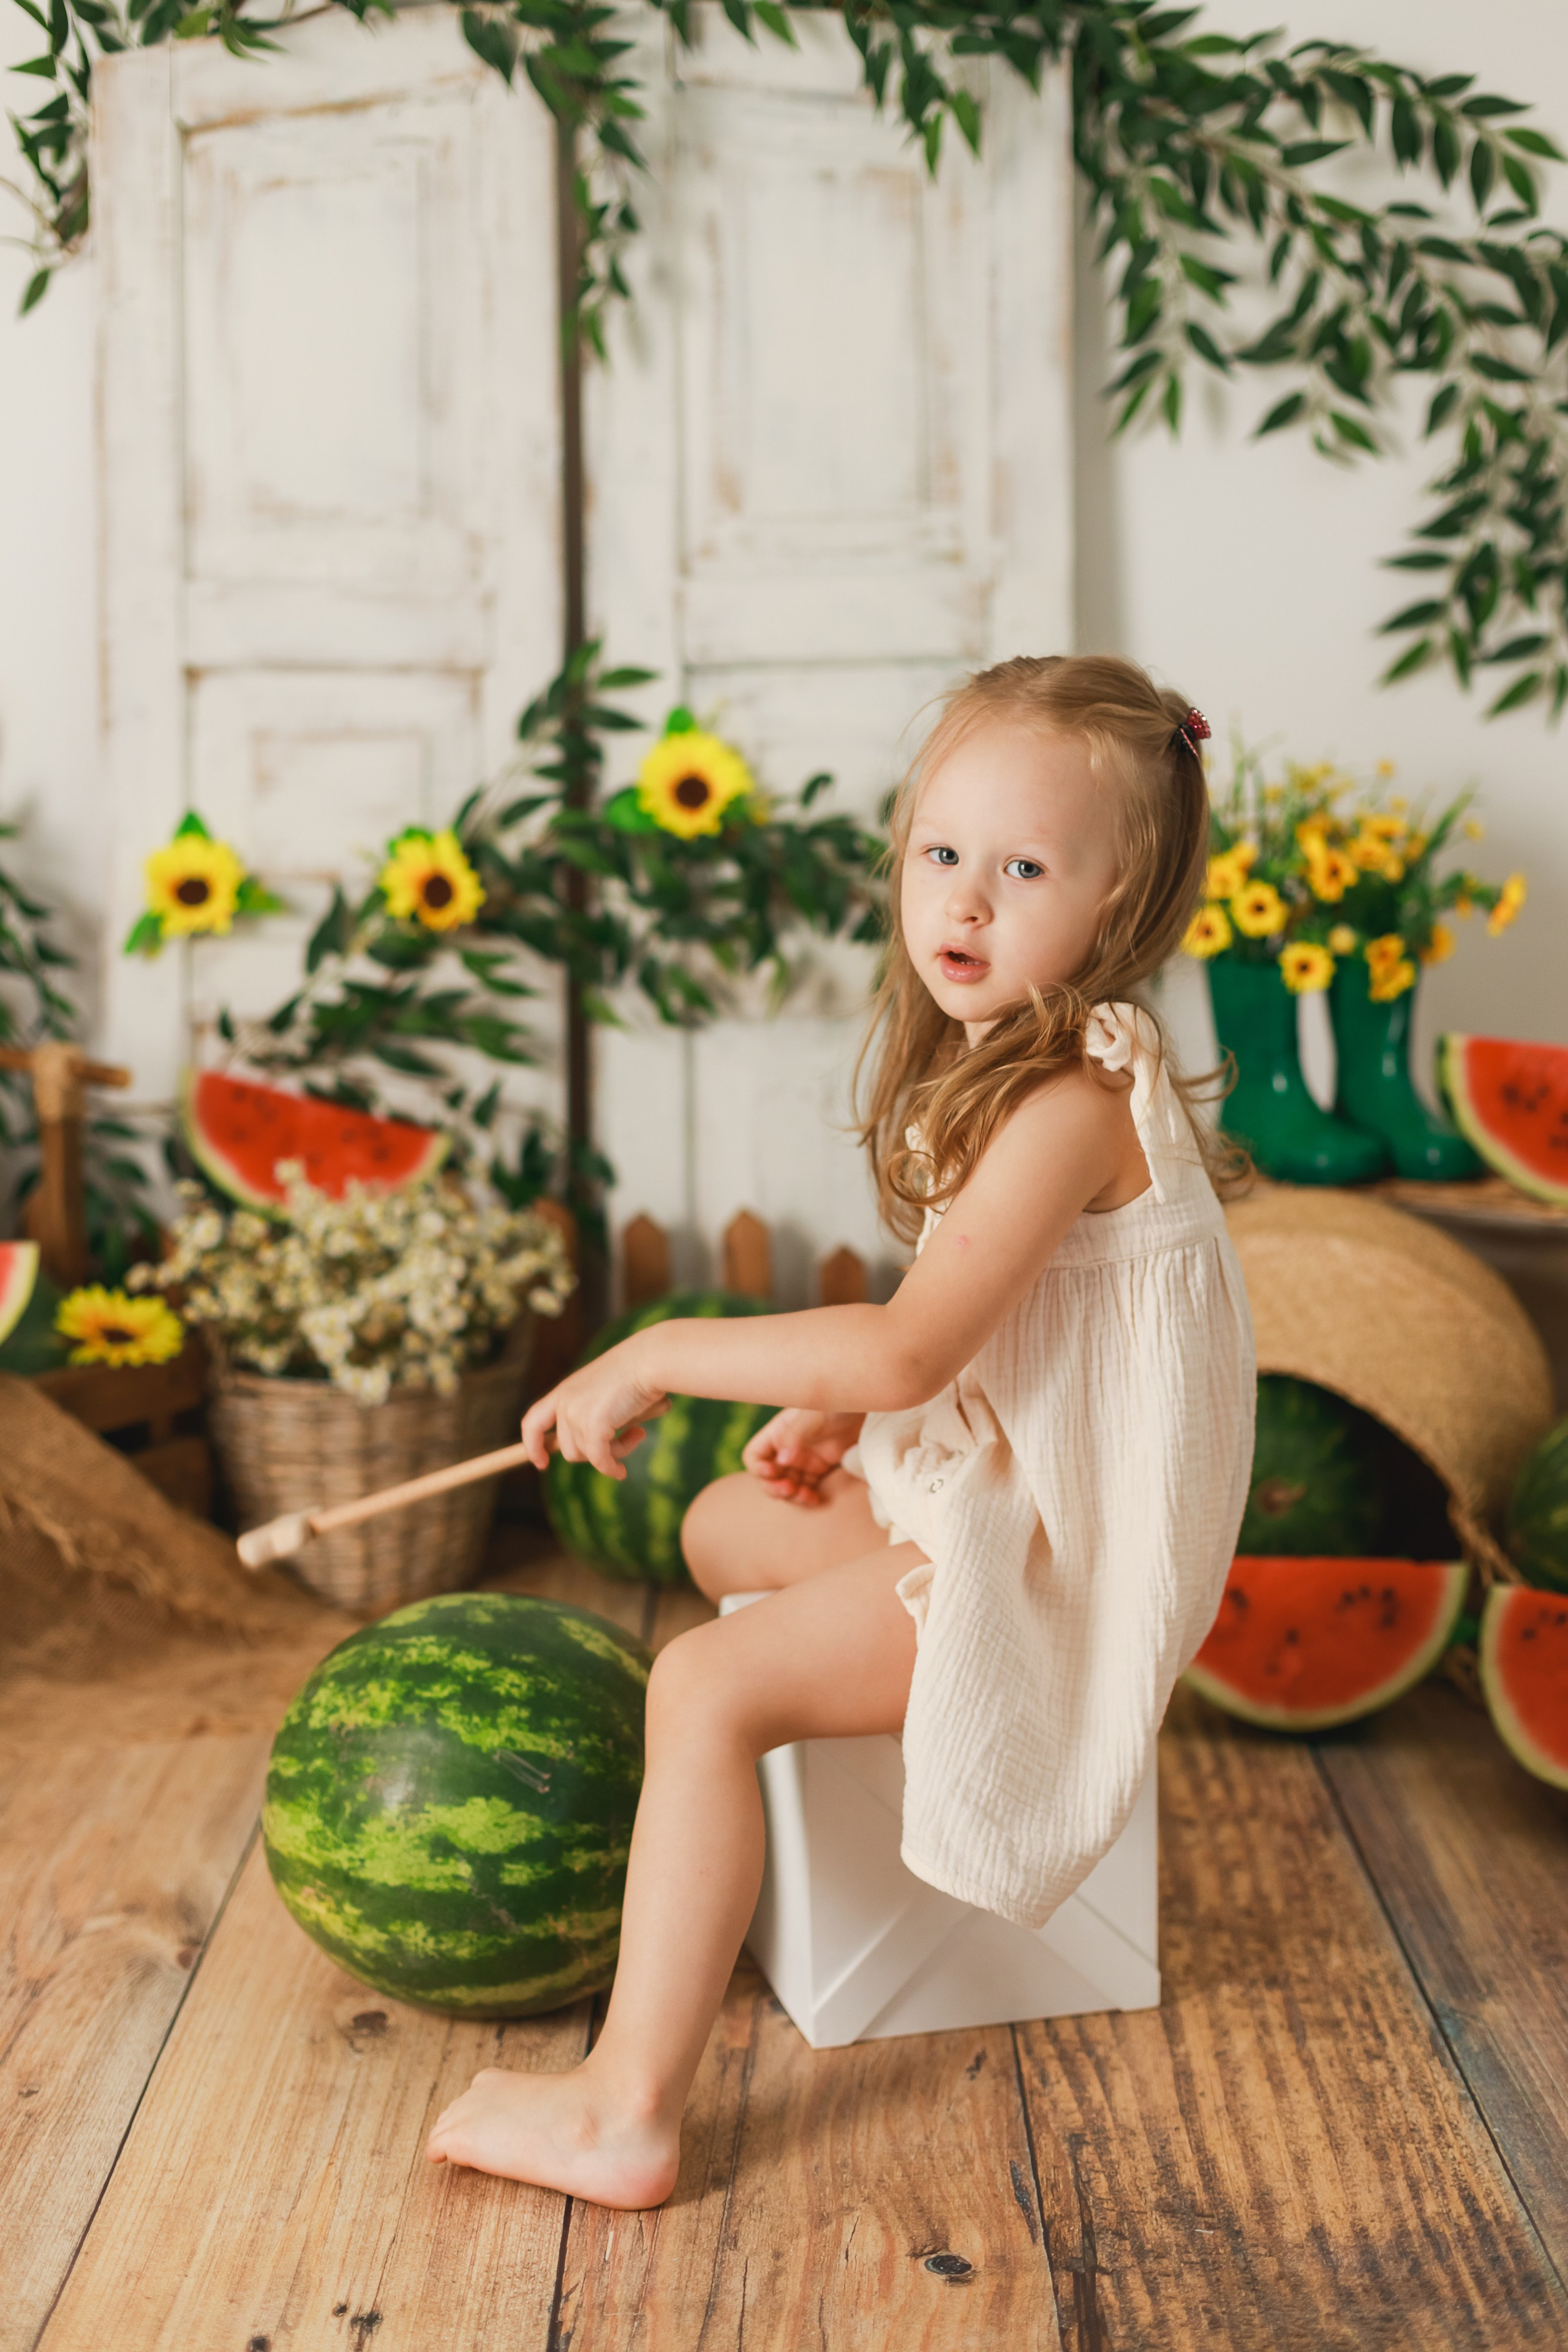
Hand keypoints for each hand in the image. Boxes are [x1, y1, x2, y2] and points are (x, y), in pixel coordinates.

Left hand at [520, 1335, 668, 1479]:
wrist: (650, 1359)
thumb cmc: (638, 1371)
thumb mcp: (607, 1392)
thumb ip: (595, 1414)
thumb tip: (598, 1450)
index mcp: (564, 1391)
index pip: (533, 1422)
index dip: (533, 1445)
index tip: (541, 1463)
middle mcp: (564, 1402)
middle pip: (567, 1449)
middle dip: (595, 1453)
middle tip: (626, 1439)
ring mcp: (575, 1414)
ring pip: (586, 1456)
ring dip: (612, 1453)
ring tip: (637, 1433)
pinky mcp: (593, 1426)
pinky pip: (600, 1460)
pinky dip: (611, 1469)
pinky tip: (622, 1472)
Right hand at [742, 1408, 864, 1507]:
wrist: (864, 1406)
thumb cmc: (836, 1403)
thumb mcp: (814, 1416)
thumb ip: (796, 1436)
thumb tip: (781, 1461)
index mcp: (778, 1432)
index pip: (754, 1455)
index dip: (758, 1468)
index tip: (773, 1472)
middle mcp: (787, 1447)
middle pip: (768, 1476)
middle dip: (774, 1487)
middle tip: (789, 1489)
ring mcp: (803, 1459)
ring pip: (787, 1485)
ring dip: (791, 1496)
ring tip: (805, 1496)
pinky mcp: (820, 1467)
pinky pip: (806, 1488)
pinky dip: (807, 1497)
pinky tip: (815, 1499)